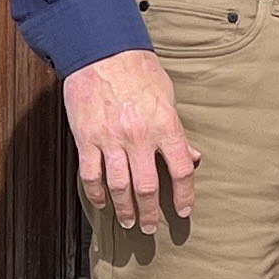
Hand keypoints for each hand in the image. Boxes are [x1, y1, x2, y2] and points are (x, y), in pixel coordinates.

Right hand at [61, 48, 197, 235]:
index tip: (184, 210)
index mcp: (165, 125)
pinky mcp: (87, 138)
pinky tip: (102, 203)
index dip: (185, 195)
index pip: (181, 169)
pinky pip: (91, 174)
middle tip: (150, 228)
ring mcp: (111, 139)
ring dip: (125, 209)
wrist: (100, 50)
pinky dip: (96, 194)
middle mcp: (139, 136)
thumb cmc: (138, 70)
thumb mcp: (168, 97)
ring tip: (128, 221)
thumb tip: (192, 157)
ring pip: (119, 186)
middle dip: (150, 212)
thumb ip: (178, 131)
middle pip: (148, 186)